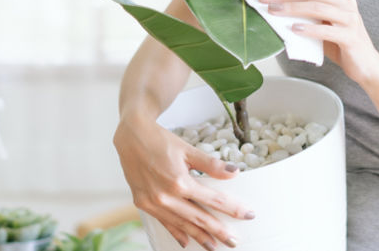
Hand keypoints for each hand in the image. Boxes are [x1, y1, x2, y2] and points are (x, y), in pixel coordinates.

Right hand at [113, 112, 253, 248]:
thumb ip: (211, 164)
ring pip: (181, 225)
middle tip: (234, 242)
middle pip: (199, 218)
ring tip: (214, 246)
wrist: (131, 137)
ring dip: (199, 237)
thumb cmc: (159, 140)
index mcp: (179, 181)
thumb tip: (234, 171)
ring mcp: (153, 203)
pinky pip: (164, 223)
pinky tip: (186, 242)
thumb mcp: (188, 149)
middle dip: (218, 231)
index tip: (247, 215)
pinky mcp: (143, 204)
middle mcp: (166, 196)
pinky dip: (176, 233)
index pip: (213, 200)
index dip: (232, 209)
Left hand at [260, 0, 378, 84]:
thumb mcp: (320, 22)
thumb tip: (272, 5)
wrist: (365, 64)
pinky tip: (294, 30)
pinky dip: (309, 29)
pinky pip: (327, 31)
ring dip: (292, 8)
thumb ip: (304, 12)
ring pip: (317, 7)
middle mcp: (345, 1)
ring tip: (274, 11)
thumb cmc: (338, 43)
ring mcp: (350, 18)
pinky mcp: (351, 36)